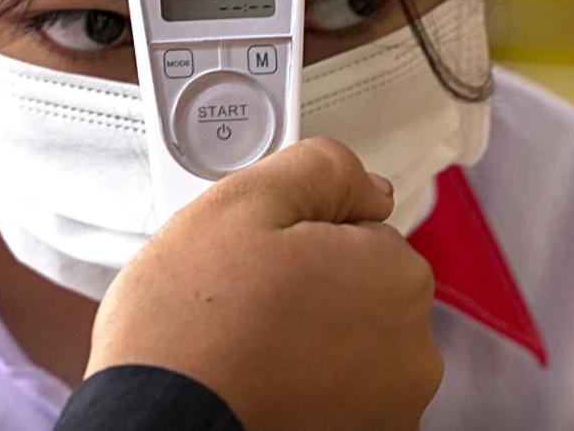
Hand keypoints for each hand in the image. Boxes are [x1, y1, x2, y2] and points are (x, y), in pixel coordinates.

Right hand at [86, 137, 441, 429]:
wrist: (160, 423)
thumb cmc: (188, 331)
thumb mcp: (239, 203)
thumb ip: (316, 168)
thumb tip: (363, 183)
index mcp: (394, 276)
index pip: (358, 225)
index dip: (297, 234)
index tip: (255, 258)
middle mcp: (412, 348)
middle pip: (357, 284)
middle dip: (307, 285)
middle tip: (241, 298)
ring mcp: (391, 405)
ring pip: (346, 339)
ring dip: (306, 336)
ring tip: (242, 344)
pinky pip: (337, 390)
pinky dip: (304, 384)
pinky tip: (254, 380)